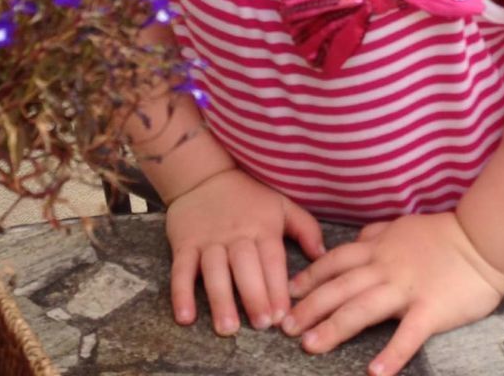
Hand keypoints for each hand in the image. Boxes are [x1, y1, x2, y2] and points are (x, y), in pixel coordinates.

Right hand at [164, 168, 325, 337]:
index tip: (283, 316)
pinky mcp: (184, 244)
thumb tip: (322, 256)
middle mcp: (236, 234)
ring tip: (227, 327)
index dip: (277, 287)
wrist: (205, 176)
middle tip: (261, 325)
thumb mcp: (281, 204)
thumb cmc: (249, 197)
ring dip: (220, 298)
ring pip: (214, 270)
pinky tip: (185, 317)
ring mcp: (208, 240)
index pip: (271, 259)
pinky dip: (181, 292)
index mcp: (262, 227)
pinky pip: (181, 269)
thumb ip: (305, 228)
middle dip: (254, 295)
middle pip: (245, 266)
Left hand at [281, 211, 503, 375]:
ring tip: (311, 346)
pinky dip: (391, 354)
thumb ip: (377, 234)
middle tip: (286, 327)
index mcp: (378, 247)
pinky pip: (407, 334)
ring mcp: (407, 288)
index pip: (335, 261)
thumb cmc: (443, 234)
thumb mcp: (402, 224)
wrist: (482, 240)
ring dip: (334, 328)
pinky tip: (374, 373)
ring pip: (362, 308)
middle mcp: (385, 267)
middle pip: (340, 287)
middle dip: (310, 307)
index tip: (288, 293)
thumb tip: (357, 239)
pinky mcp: (430, 310)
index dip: (309, 277)